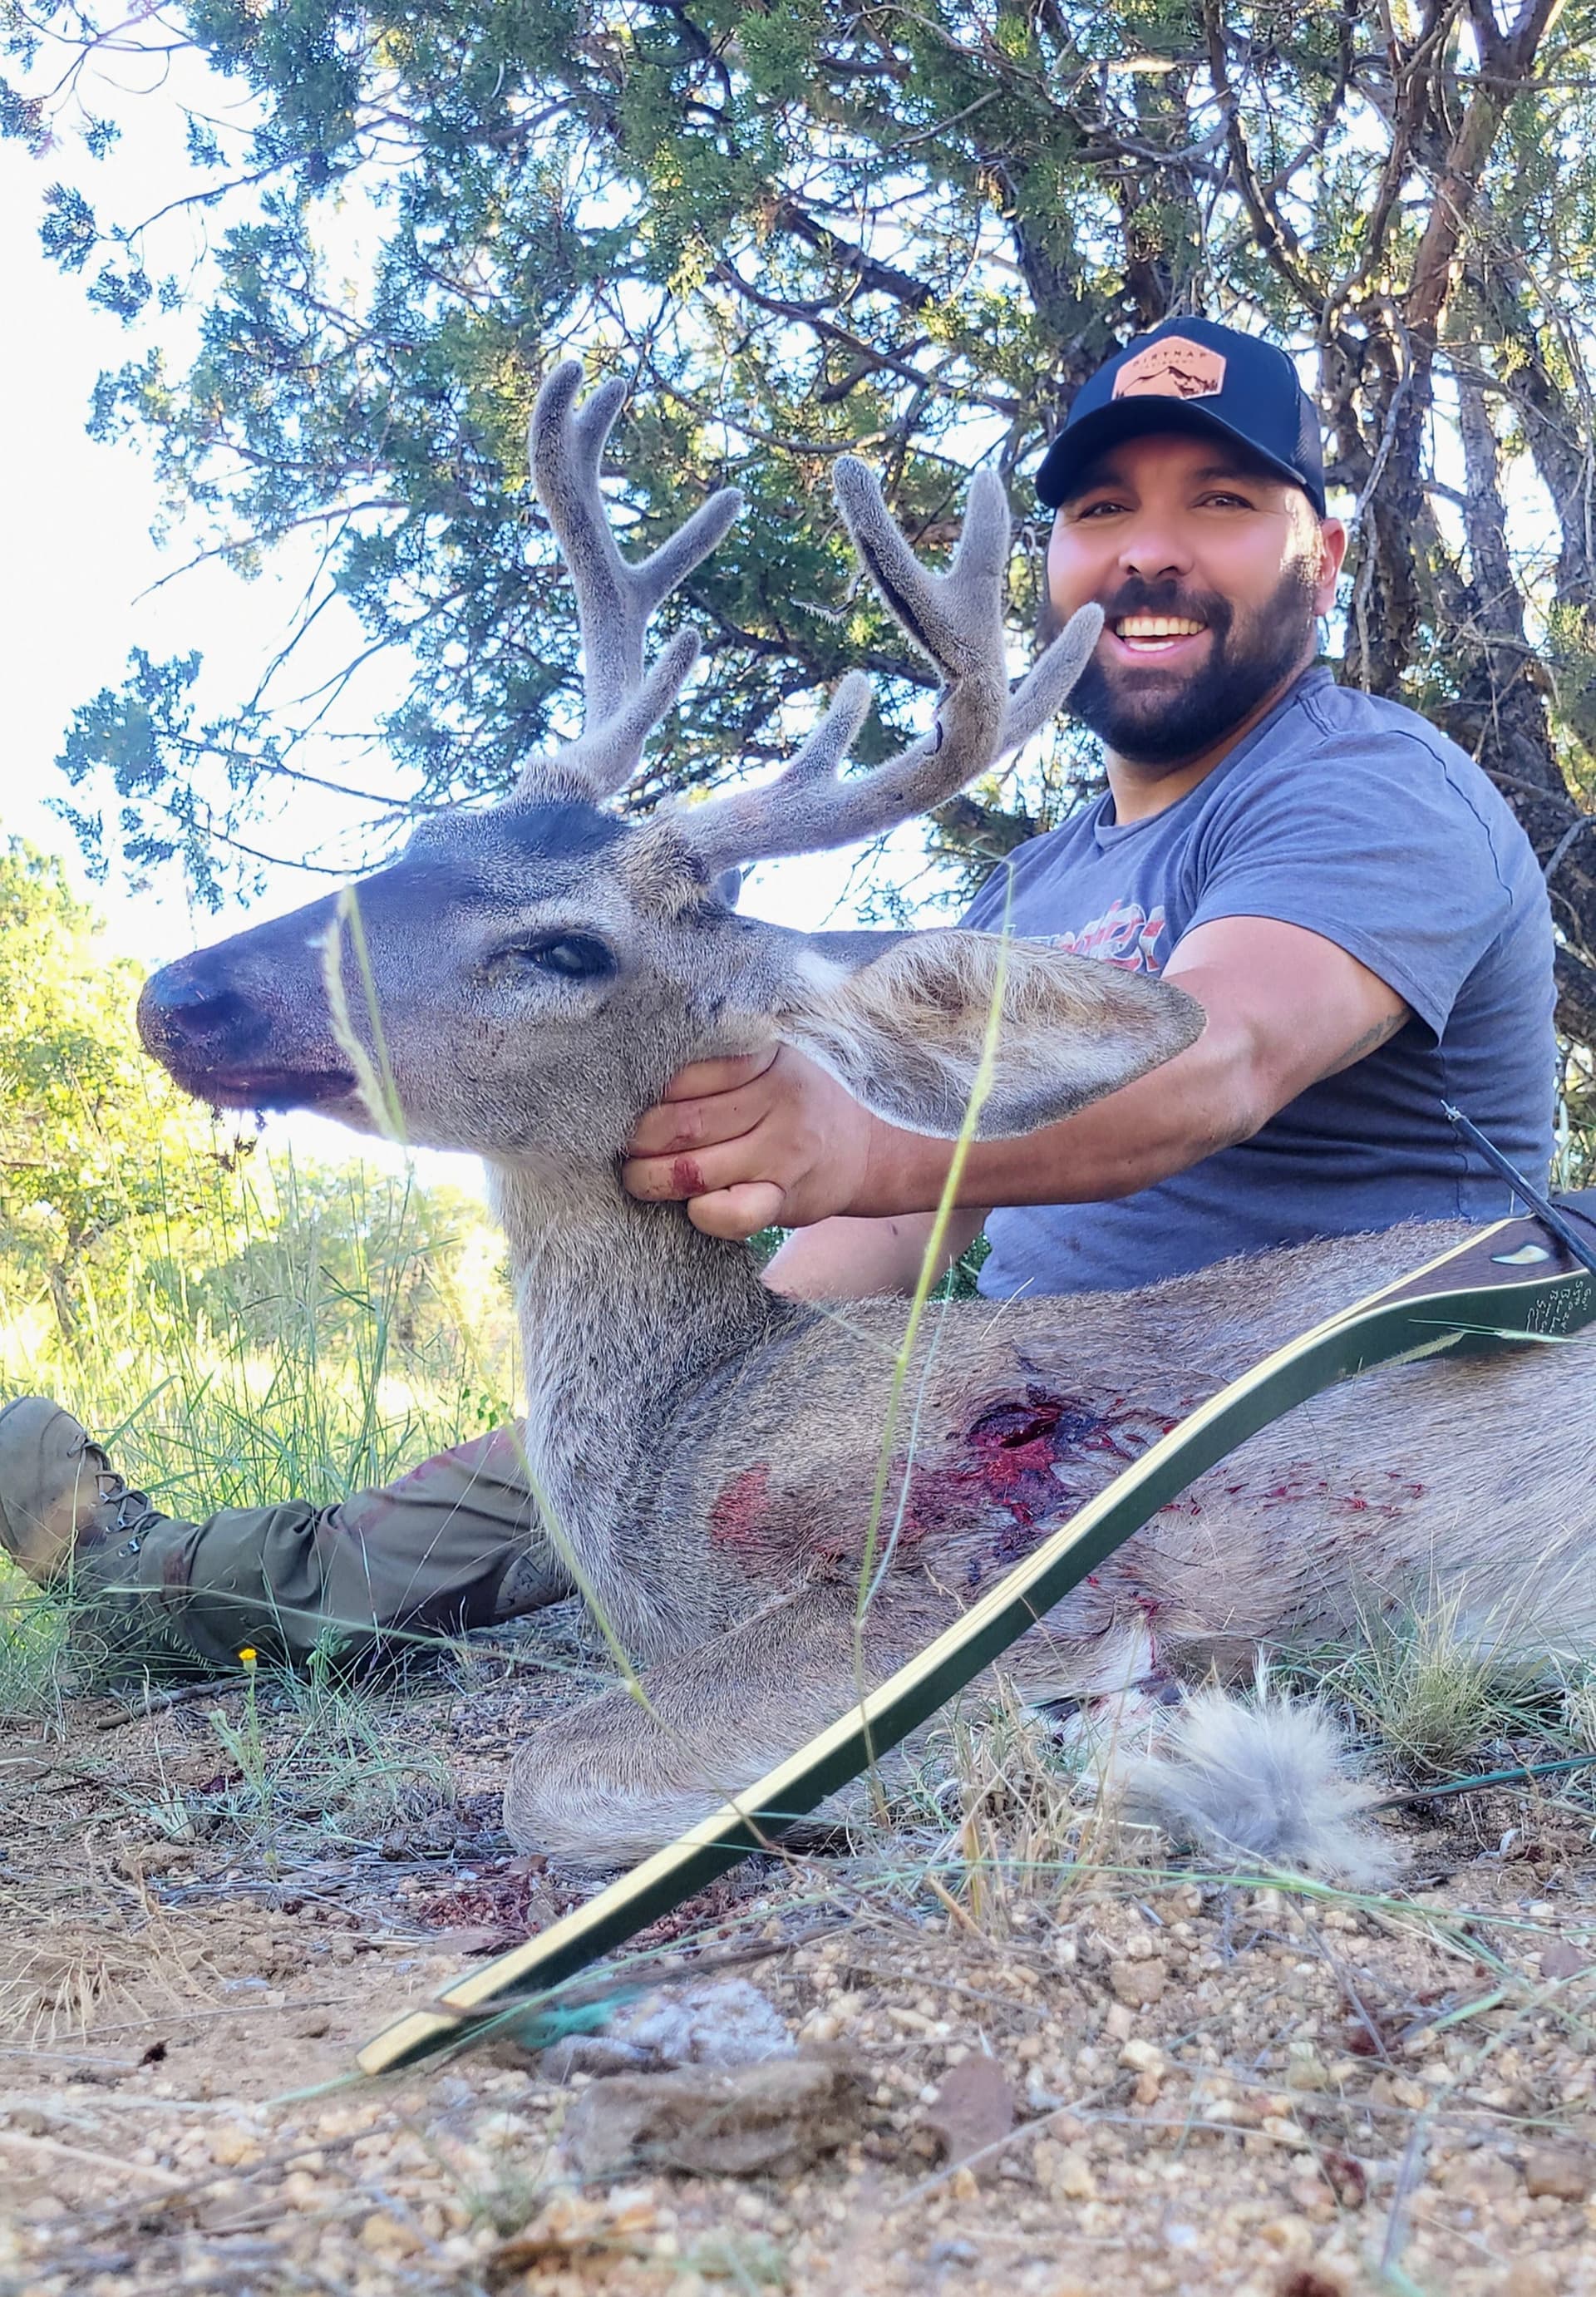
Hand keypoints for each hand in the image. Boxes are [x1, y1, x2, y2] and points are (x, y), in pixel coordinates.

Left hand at [622, 1046, 879, 1238]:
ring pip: (696, 1169)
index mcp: (768, 1059)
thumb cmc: (799, 1103)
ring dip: (652, 1178)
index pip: (688, 1075)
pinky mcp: (784, 1199)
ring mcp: (782, 1153)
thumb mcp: (772, 1063)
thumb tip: (643, 1076)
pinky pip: (731, 1214)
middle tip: (625, 1146)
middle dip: (640, 1139)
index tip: (628, 1103)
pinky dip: (700, 1213)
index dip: (649, 1094)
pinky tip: (690, 1206)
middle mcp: (779, 1102)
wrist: (865, 1150)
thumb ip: (722, 1062)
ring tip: (637, 1176)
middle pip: (685, 1123)